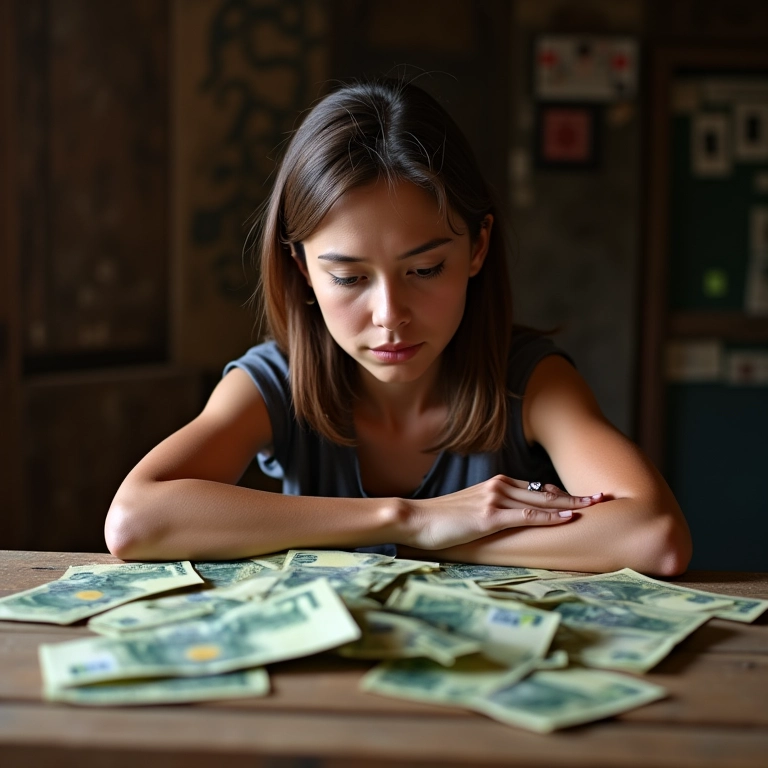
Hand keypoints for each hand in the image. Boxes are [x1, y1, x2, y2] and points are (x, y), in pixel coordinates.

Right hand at [397, 474, 603, 550]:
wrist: (417, 519)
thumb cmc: (441, 519)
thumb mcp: (471, 511)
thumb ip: (492, 511)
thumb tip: (510, 522)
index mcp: (496, 485)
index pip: (537, 488)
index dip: (562, 493)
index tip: (584, 497)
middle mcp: (499, 487)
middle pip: (546, 491)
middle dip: (576, 495)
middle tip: (603, 497)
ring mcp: (495, 499)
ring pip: (541, 500)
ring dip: (571, 503)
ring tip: (595, 505)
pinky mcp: (490, 516)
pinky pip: (527, 515)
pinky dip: (550, 516)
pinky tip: (568, 518)